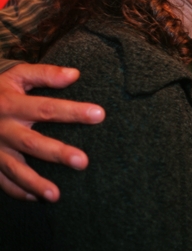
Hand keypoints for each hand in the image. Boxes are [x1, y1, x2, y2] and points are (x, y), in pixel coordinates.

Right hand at [0, 63, 104, 201]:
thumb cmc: (1, 89)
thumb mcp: (17, 75)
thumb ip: (45, 74)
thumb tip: (75, 74)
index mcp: (12, 104)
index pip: (47, 108)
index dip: (73, 111)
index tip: (99, 115)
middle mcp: (3, 129)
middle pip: (32, 142)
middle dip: (57, 153)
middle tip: (83, 162)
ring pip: (15, 168)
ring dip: (35, 182)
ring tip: (56, 195)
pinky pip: (2, 181)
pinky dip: (18, 191)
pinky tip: (38, 198)